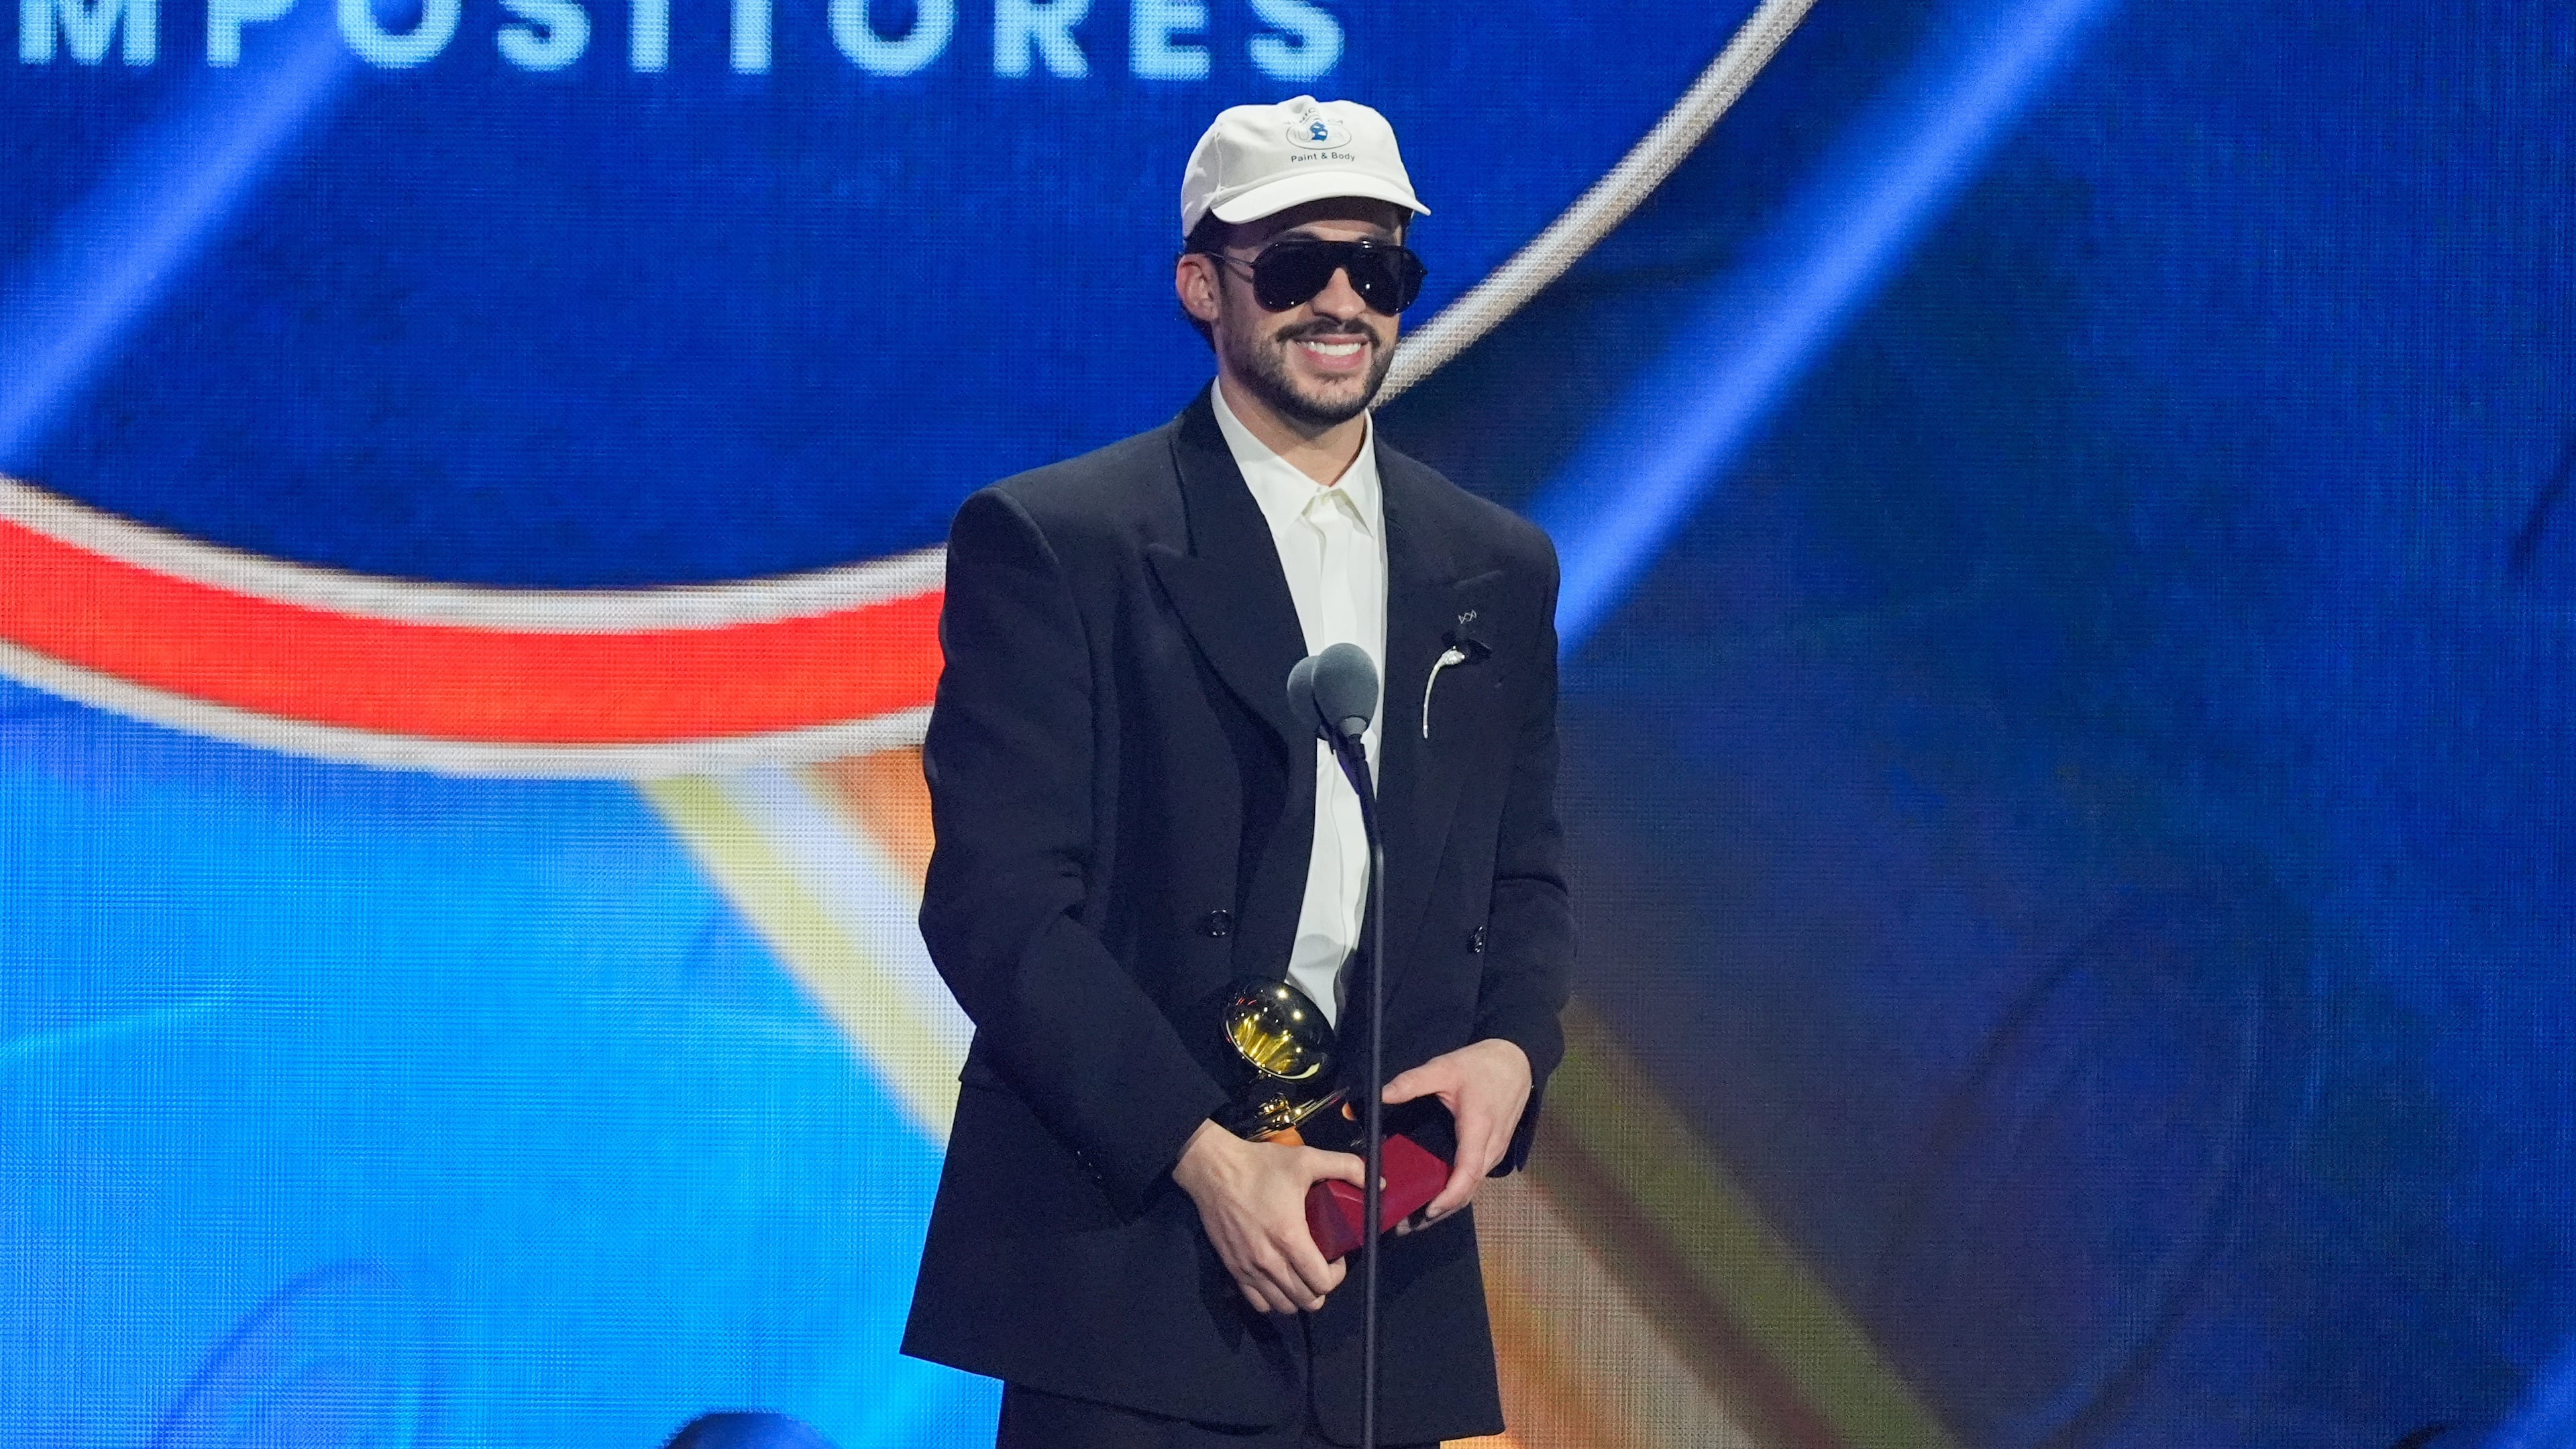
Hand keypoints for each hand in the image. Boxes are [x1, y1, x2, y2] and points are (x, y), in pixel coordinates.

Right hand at [1172, 1120, 1367, 1314]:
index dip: (1337, 1274)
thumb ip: (1346, 1167)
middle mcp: (1269, 1261)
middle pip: (1306, 1300)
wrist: (1212, 1170)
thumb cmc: (1260, 1166)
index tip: (1337, 1256)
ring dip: (1298, 1296)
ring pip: (1283, 1307)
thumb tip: (1377, 1182)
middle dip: (1321, 1287)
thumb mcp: (1306, 1158)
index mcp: (1289, 1237)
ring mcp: (1248, 1269)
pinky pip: (1258, 1304)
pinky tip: (1278, 1280)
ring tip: (1301, 1274)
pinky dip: (1273, 1299)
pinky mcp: (1233, 1269)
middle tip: (1321, 1265)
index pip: (1322, 1282)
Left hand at [1381, 1037, 1530, 1227]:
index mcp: (1478, 1127)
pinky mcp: (1495, 1150)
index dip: (1450, 1196)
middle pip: (1469, 1188)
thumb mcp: (1444, 1068)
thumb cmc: (1482, 1066)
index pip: (1467, 1172)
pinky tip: (1438, 1193)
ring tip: (1417, 1213)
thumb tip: (1382, 1095)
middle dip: (1442, 1208)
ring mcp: (1496, 1150)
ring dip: (1450, 1202)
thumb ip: (1412, 1082)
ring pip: (1474, 1185)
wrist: (1517, 1061)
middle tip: (1408, 1222)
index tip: (1428, 1210)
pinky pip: (1477, 1176)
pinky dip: (1459, 1190)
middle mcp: (1491, 1145)